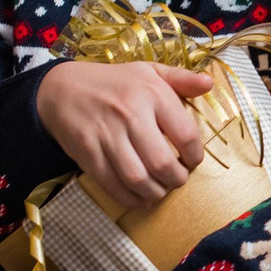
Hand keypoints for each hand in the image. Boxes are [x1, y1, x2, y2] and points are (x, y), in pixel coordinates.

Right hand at [35, 60, 213, 209]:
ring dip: (155, 192)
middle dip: (176, 180)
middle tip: (178, 179)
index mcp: (151, 93)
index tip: (192, 160)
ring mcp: (106, 135)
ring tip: (161, 189)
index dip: (195, 156)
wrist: (61, 89)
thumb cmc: (113, 82)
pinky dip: (130, 199)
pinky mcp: (87, 153)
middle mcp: (129, 114)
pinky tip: (140, 197)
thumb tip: (208, 83)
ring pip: (138, 179)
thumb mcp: (148, 71)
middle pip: (162, 163)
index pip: (186, 134)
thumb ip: (180, 78)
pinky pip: (112, 185)